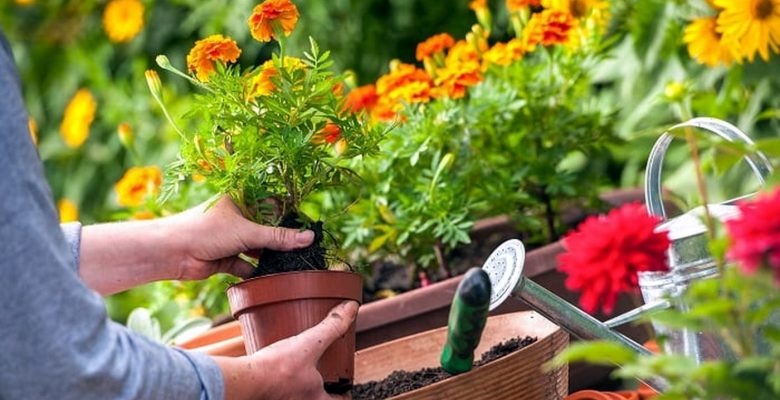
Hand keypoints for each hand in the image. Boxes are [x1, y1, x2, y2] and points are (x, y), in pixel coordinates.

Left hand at [79, 195, 313, 295]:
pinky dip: (256, 272)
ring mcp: (231, 239)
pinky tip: (269, 278)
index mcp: (241, 200)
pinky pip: (246, 265)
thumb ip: (279, 237)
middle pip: (266, 229)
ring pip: (257, 248)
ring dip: (269, 258)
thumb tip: (309, 238)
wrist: (172, 252)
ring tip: (290, 266)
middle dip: (281, 241)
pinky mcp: (225, 258)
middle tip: (303, 250)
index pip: (273, 205)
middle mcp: (237, 218)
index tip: (308, 228)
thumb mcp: (247, 232)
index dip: (289, 216)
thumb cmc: (206, 231)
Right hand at [214, 301, 358, 399]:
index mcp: (316, 399)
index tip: (344, 385)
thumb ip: (331, 327)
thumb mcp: (309, 343)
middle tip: (321, 373)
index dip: (344, 393)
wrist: (242, 381)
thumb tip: (350, 308)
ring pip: (296, 396)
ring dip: (299, 386)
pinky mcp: (264, 397)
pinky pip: (276, 393)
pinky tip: (272, 368)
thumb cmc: (276, 369)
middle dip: (320, 389)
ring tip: (297, 369)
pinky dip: (277, 383)